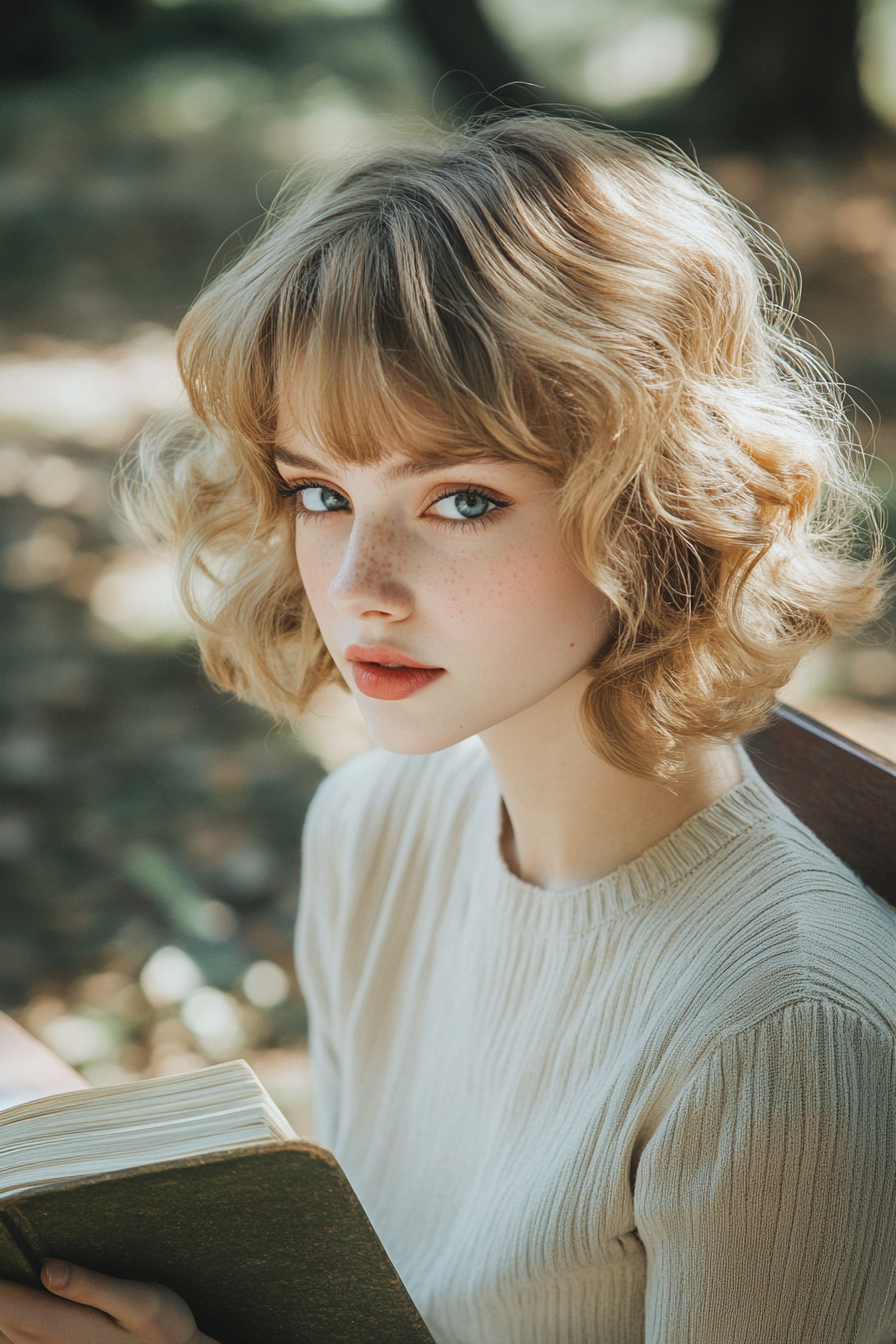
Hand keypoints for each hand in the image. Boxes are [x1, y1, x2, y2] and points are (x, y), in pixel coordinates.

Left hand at [0, 1260, 220, 1343]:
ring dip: (5, 1297)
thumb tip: (46, 1268)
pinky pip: (12, 1336)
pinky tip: (25, 1297)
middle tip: (8, 1239)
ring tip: (15, 1263)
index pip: (0, 1297)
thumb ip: (89, 1286)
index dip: (0, 1267)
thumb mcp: (137, 1300)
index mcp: (48, 1323)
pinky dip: (10, 1318)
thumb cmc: (160, 1328)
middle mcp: (35, 1342)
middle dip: (2, 1279)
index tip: (2, 1232)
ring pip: (1, 1325)